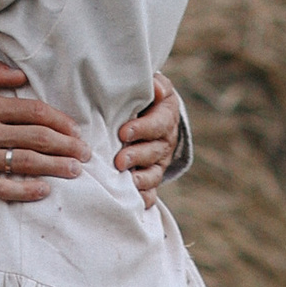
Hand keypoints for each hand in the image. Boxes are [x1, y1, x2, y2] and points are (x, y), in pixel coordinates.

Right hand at [0, 57, 88, 203]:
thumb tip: (20, 76)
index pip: (32, 112)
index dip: (58, 120)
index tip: (74, 129)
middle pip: (36, 138)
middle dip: (66, 145)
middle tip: (85, 152)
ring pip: (27, 162)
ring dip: (55, 166)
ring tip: (75, 170)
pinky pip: (5, 188)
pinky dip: (27, 190)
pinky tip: (45, 190)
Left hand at [113, 72, 183, 203]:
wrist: (154, 113)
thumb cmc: (148, 97)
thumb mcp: (154, 86)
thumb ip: (154, 85)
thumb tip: (155, 87)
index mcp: (166, 116)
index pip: (157, 124)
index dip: (142, 129)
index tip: (123, 133)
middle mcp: (165, 141)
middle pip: (154, 152)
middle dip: (137, 157)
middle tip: (119, 161)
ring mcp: (160, 161)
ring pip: (154, 173)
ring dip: (140, 179)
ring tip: (126, 181)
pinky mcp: (153, 176)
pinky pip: (152, 191)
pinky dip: (145, 198)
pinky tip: (134, 201)